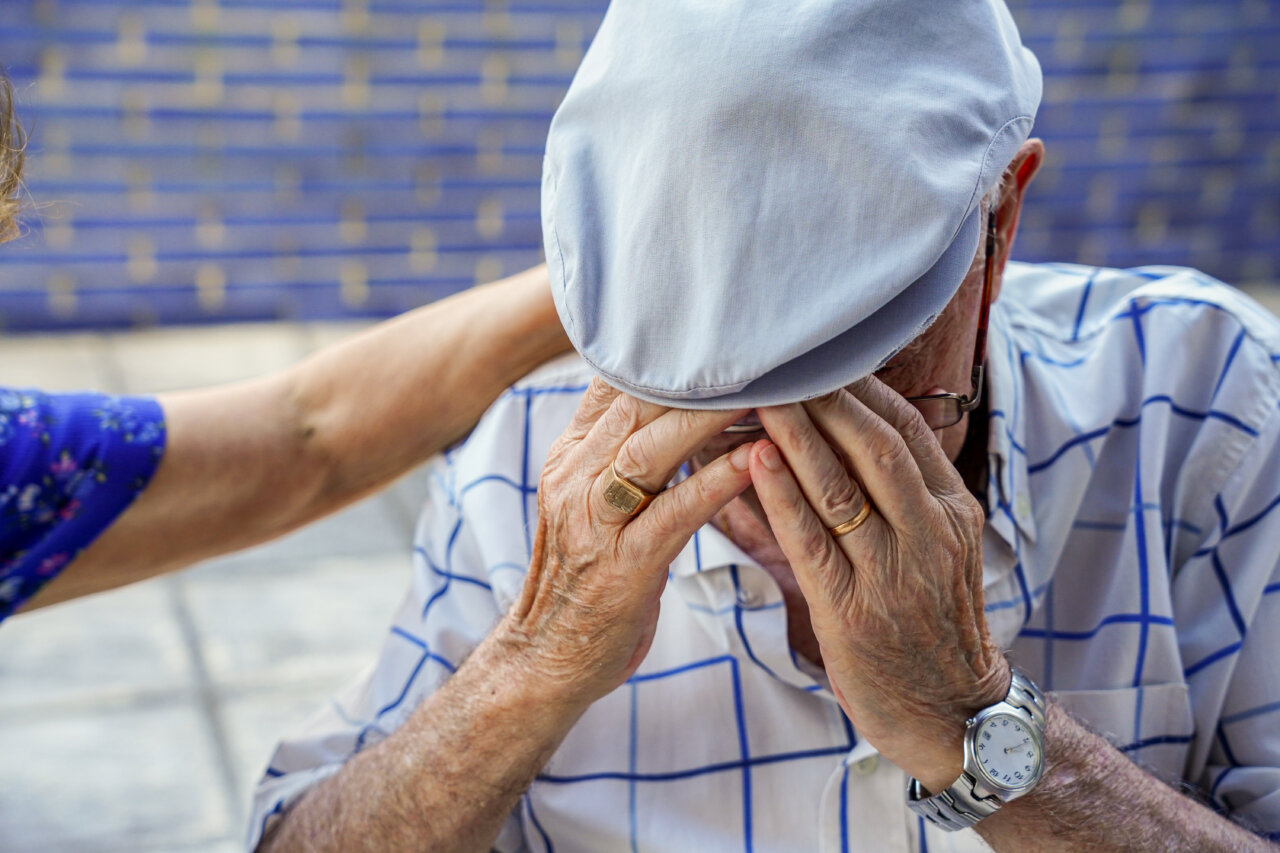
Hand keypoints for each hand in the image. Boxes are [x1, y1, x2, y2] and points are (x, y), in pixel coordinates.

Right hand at [494, 379, 753, 709]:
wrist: (544, 661)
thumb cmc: (585, 577)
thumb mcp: (590, 501)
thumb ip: (621, 450)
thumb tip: (666, 400)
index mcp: (571, 456)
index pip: (616, 382)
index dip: (668, 353)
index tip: (724, 327)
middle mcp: (575, 477)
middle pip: (636, 405)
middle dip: (698, 375)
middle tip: (760, 347)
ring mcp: (593, 522)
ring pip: (650, 449)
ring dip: (711, 416)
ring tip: (767, 390)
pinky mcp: (620, 568)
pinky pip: (673, 512)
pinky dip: (716, 482)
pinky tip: (757, 458)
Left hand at [749, 375, 1009, 792]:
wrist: (949, 713)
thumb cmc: (929, 624)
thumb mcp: (937, 550)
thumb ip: (903, 494)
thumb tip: (844, 432)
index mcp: (952, 511)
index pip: (907, 429)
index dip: (862, 387)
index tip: (819, 354)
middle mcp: (930, 534)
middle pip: (875, 445)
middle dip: (824, 398)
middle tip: (778, 360)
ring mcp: (894, 574)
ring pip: (841, 487)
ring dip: (795, 434)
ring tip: (756, 394)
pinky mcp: (853, 612)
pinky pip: (812, 542)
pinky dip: (782, 496)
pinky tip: (753, 460)